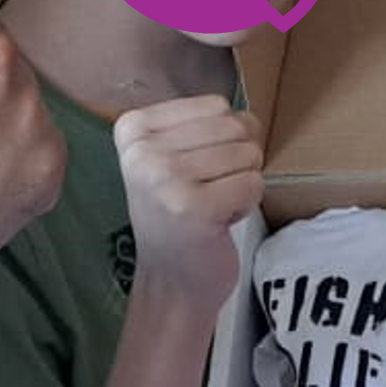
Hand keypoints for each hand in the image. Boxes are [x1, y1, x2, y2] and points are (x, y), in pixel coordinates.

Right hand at [114, 94, 264, 307]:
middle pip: (235, 127)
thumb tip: (252, 118)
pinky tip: (217, 223)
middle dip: (236, 163)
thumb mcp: (176, 156)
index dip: (222, 140)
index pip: (216, 105)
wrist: (170, 280)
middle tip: (205, 193)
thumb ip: (209, 125)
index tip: (193, 173)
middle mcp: (142, 151)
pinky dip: (246, 205)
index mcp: (132, 128)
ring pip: (249, 155)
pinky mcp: (193, 209)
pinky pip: (254, 184)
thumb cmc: (179, 214)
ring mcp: (165, 179)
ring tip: (210, 208)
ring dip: (241, 185)